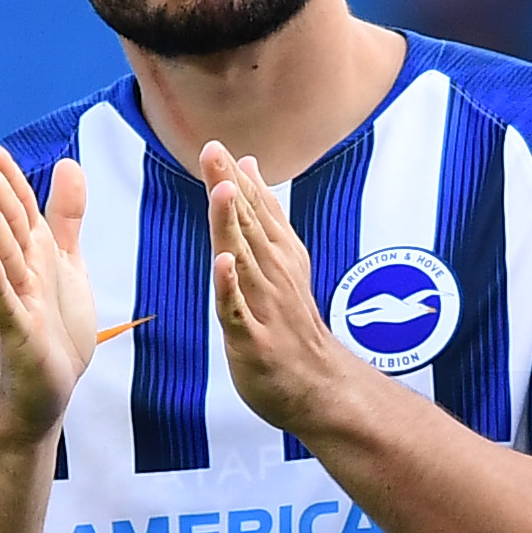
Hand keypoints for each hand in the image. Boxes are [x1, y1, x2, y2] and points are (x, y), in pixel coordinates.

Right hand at [0, 141, 93, 443]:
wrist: (44, 392)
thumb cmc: (53, 330)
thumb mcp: (66, 265)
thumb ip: (66, 218)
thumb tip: (68, 164)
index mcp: (35, 254)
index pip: (18, 206)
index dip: (6, 175)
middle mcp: (22, 272)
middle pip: (6, 222)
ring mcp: (18, 301)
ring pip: (2, 255)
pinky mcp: (19, 333)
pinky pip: (5, 303)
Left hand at [204, 141, 371, 436]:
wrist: (318, 386)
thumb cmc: (292, 324)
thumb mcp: (281, 260)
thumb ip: (263, 213)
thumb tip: (248, 164)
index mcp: (278, 257)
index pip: (256, 211)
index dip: (236, 179)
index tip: (218, 146)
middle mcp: (273, 276)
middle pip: (249, 226)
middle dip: (230, 188)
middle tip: (213, 152)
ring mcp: (264, 307)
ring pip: (244, 259)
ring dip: (233, 225)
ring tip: (223, 191)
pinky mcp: (253, 339)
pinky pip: (238, 310)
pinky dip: (231, 286)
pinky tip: (224, 262)